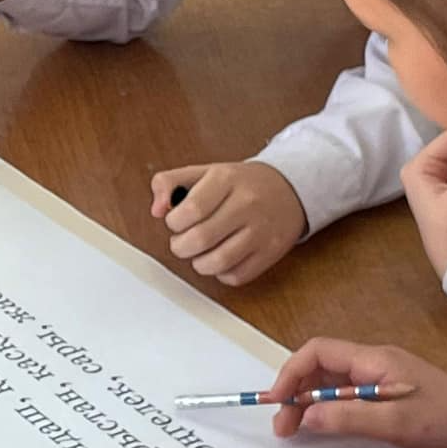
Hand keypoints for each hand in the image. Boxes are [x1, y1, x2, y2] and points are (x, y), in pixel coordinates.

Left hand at [151, 161, 305, 284]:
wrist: (290, 188)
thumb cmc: (240, 183)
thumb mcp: (204, 172)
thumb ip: (169, 183)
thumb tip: (156, 209)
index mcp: (226, 179)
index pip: (190, 210)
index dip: (174, 223)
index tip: (176, 222)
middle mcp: (246, 204)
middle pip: (201, 239)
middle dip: (181, 246)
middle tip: (182, 242)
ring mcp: (261, 230)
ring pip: (218, 262)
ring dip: (199, 263)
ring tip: (199, 253)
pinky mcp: (271, 252)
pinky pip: (237, 276)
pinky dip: (221, 273)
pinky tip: (220, 259)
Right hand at [267, 337, 446, 447]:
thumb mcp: (396, 424)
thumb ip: (347, 418)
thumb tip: (303, 416)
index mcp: (374, 360)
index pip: (317, 352)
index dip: (290, 373)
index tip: (276, 401)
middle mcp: (373, 362)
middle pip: (320, 367)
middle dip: (295, 392)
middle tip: (283, 426)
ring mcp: (381, 377)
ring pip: (331, 382)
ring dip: (309, 402)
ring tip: (295, 429)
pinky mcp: (387, 393)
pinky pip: (346, 395)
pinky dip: (327, 409)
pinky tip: (323, 427)